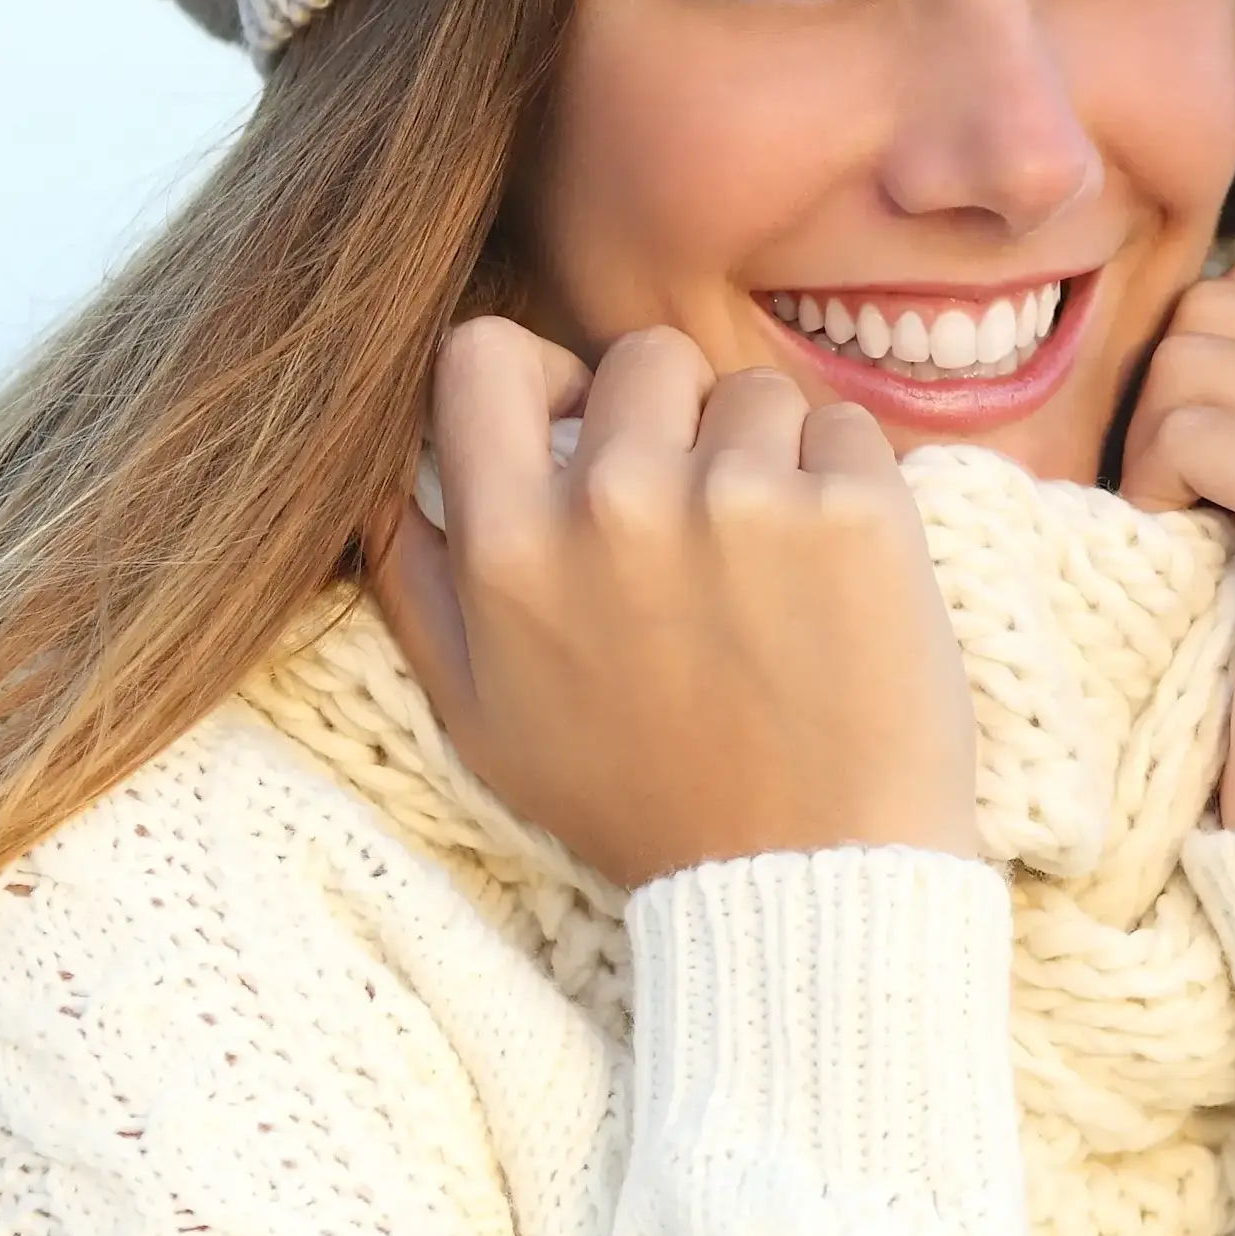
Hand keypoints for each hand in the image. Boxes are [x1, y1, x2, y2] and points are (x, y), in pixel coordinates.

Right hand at [366, 317, 980, 885]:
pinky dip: (850, 481)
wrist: (806, 881)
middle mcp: (618, 504)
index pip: (484, 354)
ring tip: (775, 569)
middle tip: (704, 522)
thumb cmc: (641, 804)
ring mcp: (743, 499)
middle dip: (676, 420)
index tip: (583, 426)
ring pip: (755, 392)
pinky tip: (838, 577)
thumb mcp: (481, 715)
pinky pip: (846, 428)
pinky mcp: (855, 511)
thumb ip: (417, 580)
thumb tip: (380, 471)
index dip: (542, 375)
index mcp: (511, 548)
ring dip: (769, 456)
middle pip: (645, 358)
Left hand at [1117, 237, 1234, 827]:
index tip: (1217, 469)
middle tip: (1191, 507)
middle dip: (1173, 395)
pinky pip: (1189, 424)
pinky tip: (1194, 557)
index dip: (1208, 358)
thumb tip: (1179, 285)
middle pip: (1227, 300)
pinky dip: (1157, 488)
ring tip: (1195, 534)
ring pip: (1195, 349)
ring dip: (1157, 445)